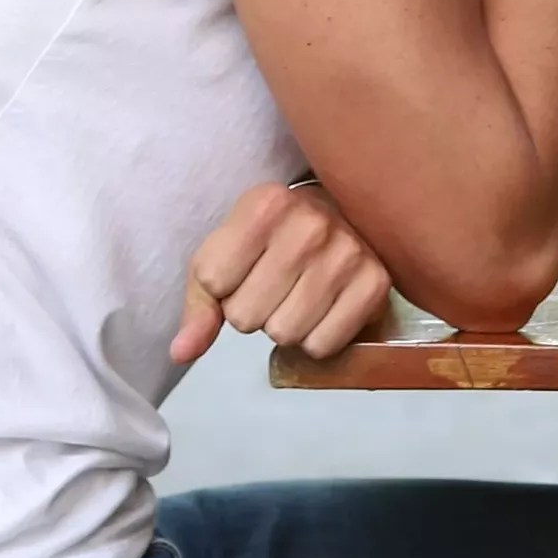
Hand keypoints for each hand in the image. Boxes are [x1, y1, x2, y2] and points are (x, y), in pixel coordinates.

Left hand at [172, 181, 394, 363]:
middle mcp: (311, 224)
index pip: (215, 283)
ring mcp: (349, 253)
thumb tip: (180, 353)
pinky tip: (323, 309)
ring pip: (285, 334)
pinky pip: (323, 345)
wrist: (343, 215)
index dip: (224, 287)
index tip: (247, 267)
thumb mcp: (226, 253)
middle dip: (254, 311)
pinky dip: (316, 338)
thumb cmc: (272, 238)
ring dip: (284, 326)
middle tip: (274, 286)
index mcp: (266, 204)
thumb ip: (200, 303)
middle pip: (248, 318)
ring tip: (298, 295)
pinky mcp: (376, 283)